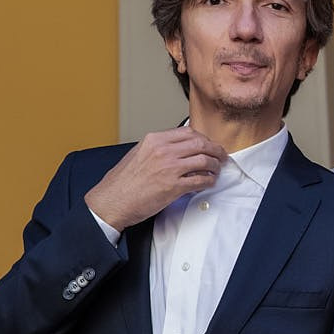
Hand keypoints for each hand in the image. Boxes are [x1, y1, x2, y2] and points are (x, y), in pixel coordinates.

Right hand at [85, 125, 229, 229]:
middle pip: (200, 143)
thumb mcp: (137, 154)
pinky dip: (209, 181)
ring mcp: (169, 168)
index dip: (203, 138)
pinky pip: (201, 180)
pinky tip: (209, 182)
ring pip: (204, 160)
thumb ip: (157, 149)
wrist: (111, 200)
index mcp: (153, 140)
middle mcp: (163, 151)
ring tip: (216, 170)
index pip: (187, 132)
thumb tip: (176, 149)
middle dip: (215, 149)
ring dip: (215, 166)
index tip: (208, 144)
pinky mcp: (174, 186)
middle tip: (221, 156)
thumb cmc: (122, 182)